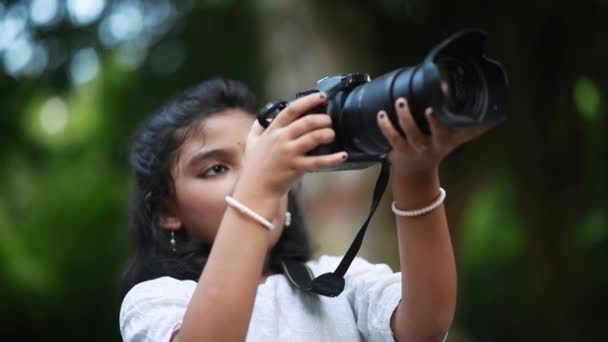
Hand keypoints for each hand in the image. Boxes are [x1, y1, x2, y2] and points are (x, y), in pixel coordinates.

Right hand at [239, 92, 346, 197]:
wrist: (256, 188)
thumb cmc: (256, 166)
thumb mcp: (252, 142)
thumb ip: (257, 127)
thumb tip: (264, 117)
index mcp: (273, 130)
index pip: (291, 110)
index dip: (308, 101)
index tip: (321, 97)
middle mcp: (282, 139)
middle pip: (306, 122)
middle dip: (322, 119)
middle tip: (330, 121)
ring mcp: (290, 154)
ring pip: (313, 138)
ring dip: (327, 133)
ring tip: (333, 134)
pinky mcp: (297, 168)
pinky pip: (318, 162)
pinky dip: (332, 159)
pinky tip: (343, 155)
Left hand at [377, 97, 492, 178]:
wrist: (415, 174)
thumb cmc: (436, 149)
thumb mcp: (455, 140)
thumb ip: (471, 128)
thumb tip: (492, 116)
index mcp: (447, 140)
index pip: (453, 130)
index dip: (451, 121)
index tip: (448, 109)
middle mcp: (433, 145)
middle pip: (434, 133)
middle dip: (433, 122)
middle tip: (429, 107)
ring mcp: (415, 148)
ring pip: (410, 133)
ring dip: (405, 118)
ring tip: (400, 101)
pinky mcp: (399, 149)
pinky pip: (391, 137)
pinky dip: (385, 126)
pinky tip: (382, 114)